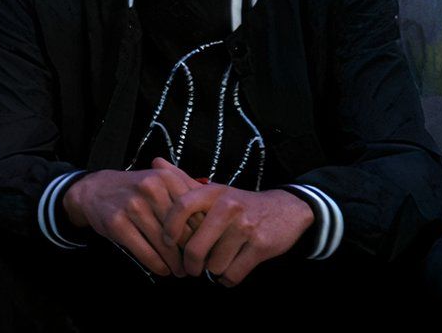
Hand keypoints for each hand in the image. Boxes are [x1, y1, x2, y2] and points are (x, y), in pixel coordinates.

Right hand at [61, 158, 200, 275]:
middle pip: (182, 230)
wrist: (94, 190)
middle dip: (191, 253)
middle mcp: (150, 189)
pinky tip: (163, 270)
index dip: (205, 235)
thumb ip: (187, 192)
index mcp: (166, 177)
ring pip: (164, 244)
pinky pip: (145, 252)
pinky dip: (158, 265)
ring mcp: (132, 206)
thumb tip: (217, 217)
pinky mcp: (117, 224)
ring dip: (176, 264)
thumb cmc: (134, 190)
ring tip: (181, 271)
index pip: (196, 213)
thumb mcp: (159, 181)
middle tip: (197, 266)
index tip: (208, 250)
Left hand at [161, 185, 313, 285]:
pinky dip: (227, 279)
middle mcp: (229, 207)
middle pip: (196, 248)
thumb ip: (183, 180)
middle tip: (191, 268)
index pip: (182, 207)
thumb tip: (155, 162)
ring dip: (213, 270)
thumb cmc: (240, 203)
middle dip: (190, 264)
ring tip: (215, 265)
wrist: (286, 209)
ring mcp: (246, 227)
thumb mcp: (215, 190)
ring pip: (215, 265)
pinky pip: (233, 274)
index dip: (170, 228)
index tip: (166, 241)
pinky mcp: (261, 246)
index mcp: (213, 192)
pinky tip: (228, 273)